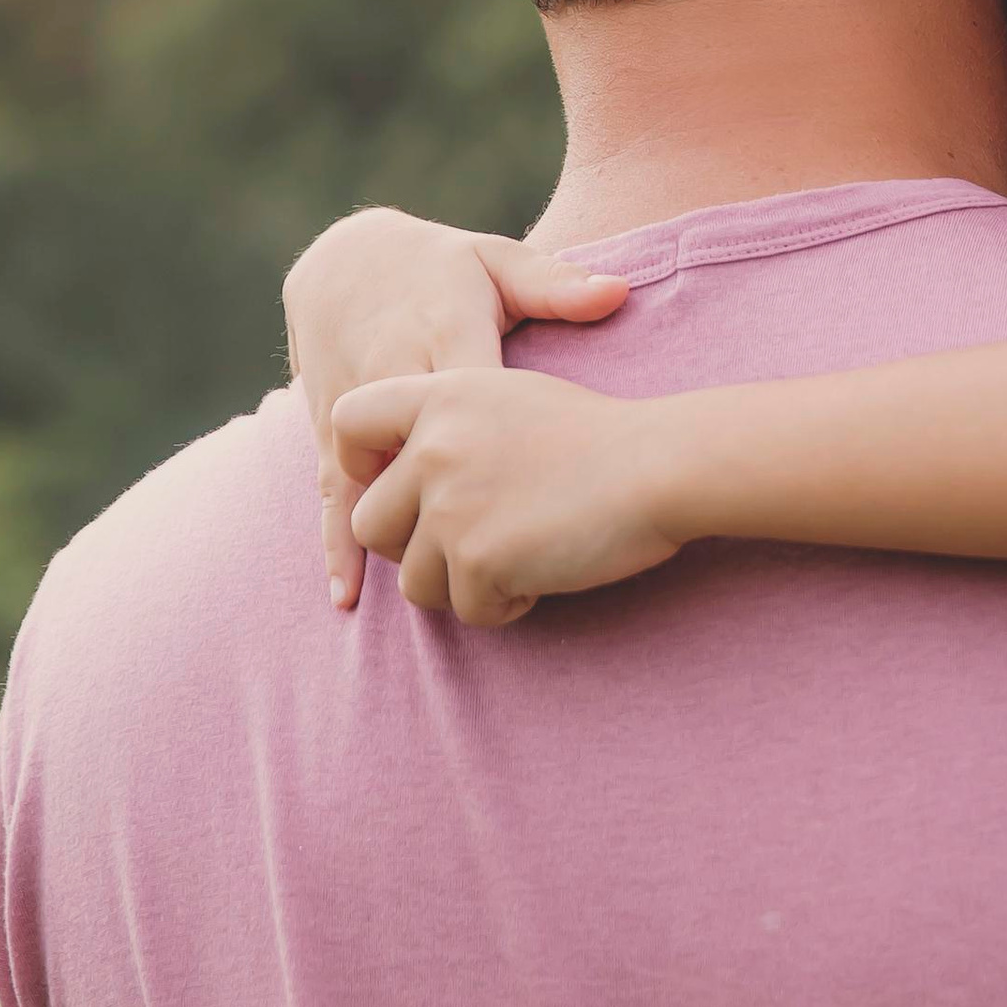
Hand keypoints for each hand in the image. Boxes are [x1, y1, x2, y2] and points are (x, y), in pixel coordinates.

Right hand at [285, 210, 628, 606]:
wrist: (343, 260)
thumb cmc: (439, 268)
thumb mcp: (496, 263)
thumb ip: (554, 285)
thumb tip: (615, 293)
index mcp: (444, 336)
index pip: (471, 394)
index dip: (497, 448)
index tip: (540, 496)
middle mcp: (391, 376)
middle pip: (414, 451)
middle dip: (445, 507)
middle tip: (487, 561)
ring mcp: (350, 407)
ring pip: (362, 480)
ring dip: (390, 539)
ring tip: (419, 593)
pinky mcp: (325, 430)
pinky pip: (329, 491)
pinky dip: (337, 544)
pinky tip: (347, 595)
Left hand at [334, 366, 686, 626]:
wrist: (658, 465)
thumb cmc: (602, 437)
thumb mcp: (514, 401)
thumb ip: (454, 428)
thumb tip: (410, 481)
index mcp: (440, 397)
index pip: (348, 422)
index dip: (358, 464)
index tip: (397, 486)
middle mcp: (431, 447)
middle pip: (369, 524)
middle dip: (413, 549)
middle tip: (471, 546)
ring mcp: (449, 505)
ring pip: (411, 582)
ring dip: (461, 586)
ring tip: (518, 561)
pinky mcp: (475, 558)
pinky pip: (467, 610)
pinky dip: (505, 605)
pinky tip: (545, 572)